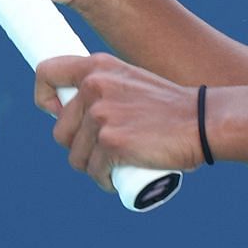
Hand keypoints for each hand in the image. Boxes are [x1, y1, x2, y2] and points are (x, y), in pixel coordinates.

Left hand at [37, 55, 205, 189]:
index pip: (46, 73)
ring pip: (75, 156)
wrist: (202, 122)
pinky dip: (104, 181)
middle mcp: (94, 86)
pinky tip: (117, 179)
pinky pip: (94, 171)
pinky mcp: (110, 142)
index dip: (44, 98)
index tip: (55, 112)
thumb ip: (104, 89)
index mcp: (97, 66)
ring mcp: (101, 114)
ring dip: (92, 167)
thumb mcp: (132, 82)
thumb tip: (73, 114)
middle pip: (60, 130)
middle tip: (105, 150)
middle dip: (79, 147)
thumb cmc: (172, 108)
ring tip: (115, 165)